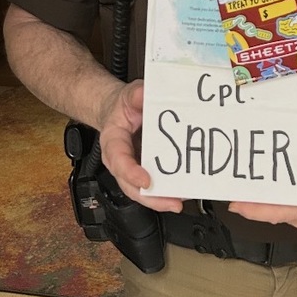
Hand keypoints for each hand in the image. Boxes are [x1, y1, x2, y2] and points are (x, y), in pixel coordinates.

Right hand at [97, 80, 183, 213]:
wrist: (120, 112)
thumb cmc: (123, 106)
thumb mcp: (129, 95)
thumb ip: (136, 94)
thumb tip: (144, 93)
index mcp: (113, 141)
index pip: (119, 160)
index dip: (131, 173)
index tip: (146, 181)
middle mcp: (121, 160)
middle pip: (130, 186)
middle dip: (151, 198)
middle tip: (172, 202)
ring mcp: (133, 168)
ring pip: (142, 191)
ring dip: (162, 199)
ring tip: (181, 201)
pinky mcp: (146, 170)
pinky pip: (154, 186)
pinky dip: (167, 191)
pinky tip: (184, 191)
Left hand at [228, 147, 296, 230]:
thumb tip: (295, 146)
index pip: (276, 211)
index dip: (253, 208)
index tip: (234, 202)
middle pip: (270, 211)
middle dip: (250, 199)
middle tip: (230, 185)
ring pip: (276, 210)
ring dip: (260, 199)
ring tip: (244, 182)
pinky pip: (285, 207)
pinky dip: (274, 197)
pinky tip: (267, 184)